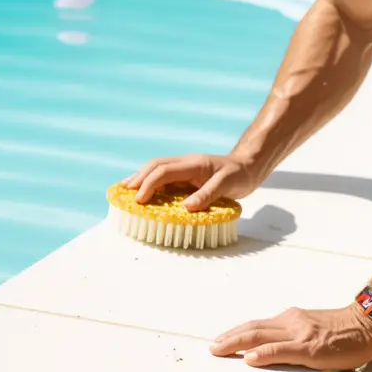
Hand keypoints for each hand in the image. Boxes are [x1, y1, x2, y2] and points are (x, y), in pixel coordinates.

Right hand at [124, 153, 261, 210]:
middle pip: (155, 166)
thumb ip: (208, 194)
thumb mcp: (228, 184)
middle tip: (123, 194)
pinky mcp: (185, 175)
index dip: (150, 184)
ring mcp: (184, 168)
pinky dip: (149, 182)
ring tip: (123, 190)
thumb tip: (187, 207)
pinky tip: (140, 190)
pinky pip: (163, 176)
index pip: (164, 170)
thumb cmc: (239, 175)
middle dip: (138, 179)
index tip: (140, 201)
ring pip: (156, 169)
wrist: (249, 167)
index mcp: (193, 163)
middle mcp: (185, 163)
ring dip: (140, 178)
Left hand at [210, 305, 371, 369]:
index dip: (237, 332)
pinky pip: (281, 350)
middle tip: (212, 347)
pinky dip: (263, 353)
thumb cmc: (344, 329)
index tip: (221, 340)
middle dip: (230, 338)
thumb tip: (271, 346)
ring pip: (261, 336)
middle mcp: (292, 322)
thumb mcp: (313, 326)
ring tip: (220, 350)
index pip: (257, 325)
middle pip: (253, 328)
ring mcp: (300, 334)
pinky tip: (250, 358)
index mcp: (292, 318)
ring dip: (237, 343)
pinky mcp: (310, 347)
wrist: (367, 325)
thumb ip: (292, 333)